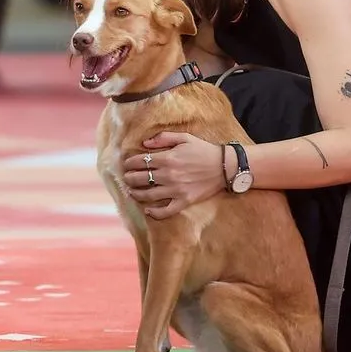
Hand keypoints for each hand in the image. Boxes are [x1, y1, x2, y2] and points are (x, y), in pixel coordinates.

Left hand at [120, 132, 236, 218]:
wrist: (224, 166)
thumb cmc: (203, 150)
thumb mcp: (184, 138)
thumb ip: (163, 138)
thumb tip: (145, 143)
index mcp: (167, 158)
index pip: (140, 162)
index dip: (129, 163)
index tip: (126, 165)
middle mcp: (169, 175)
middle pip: (140, 179)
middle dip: (129, 178)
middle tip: (126, 178)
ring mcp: (176, 190)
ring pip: (148, 195)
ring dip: (136, 194)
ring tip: (131, 192)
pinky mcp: (184, 201)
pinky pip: (166, 211)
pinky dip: (154, 213)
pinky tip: (147, 210)